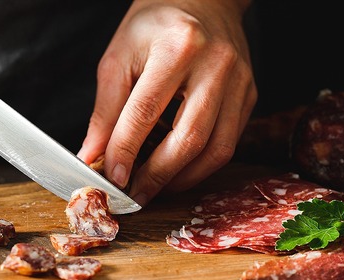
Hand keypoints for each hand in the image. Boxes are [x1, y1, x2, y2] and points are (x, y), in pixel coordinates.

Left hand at [78, 0, 256, 205]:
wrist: (202, 1)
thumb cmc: (155, 26)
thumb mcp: (119, 56)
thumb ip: (105, 110)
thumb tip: (92, 156)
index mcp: (178, 46)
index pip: (146, 111)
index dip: (125, 150)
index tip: (111, 178)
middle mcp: (216, 64)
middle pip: (189, 138)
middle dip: (158, 175)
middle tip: (135, 195)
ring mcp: (240, 82)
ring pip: (216, 149)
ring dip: (183, 178)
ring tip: (156, 188)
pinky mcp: (250, 96)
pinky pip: (229, 143)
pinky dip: (201, 166)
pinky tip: (178, 171)